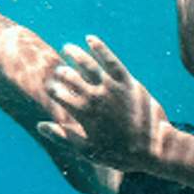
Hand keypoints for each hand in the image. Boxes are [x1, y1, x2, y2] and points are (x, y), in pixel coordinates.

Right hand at [38, 35, 171, 174]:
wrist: (153, 148)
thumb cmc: (119, 153)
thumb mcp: (88, 150)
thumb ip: (63, 136)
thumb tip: (40, 126)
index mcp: (82, 113)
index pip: (57, 93)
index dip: (51, 88)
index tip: (51, 88)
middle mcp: (94, 96)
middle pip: (69, 75)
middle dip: (61, 71)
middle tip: (59, 70)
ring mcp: (111, 87)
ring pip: (87, 63)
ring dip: (74, 53)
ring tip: (67, 48)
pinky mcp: (127, 81)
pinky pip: (110, 60)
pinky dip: (99, 47)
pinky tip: (90, 39)